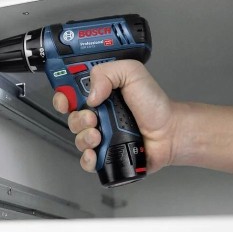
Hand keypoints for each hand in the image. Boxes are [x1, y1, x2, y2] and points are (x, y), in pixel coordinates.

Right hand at [53, 60, 176, 173]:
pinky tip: (95, 153)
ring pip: (77, 138)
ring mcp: (100, 134)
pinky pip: (86, 159)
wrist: (170, 132)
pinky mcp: (105, 153)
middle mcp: (97, 113)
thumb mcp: (133, 73)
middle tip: (93, 117)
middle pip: (70, 116)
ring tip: (99, 134)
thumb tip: (90, 94)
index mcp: (99, 93)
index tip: (66, 100)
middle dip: (77, 118)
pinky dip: (87, 158)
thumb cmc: (154, 105)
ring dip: (84, 137)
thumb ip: (108, 72)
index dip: (62, 96)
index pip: (70, 92)